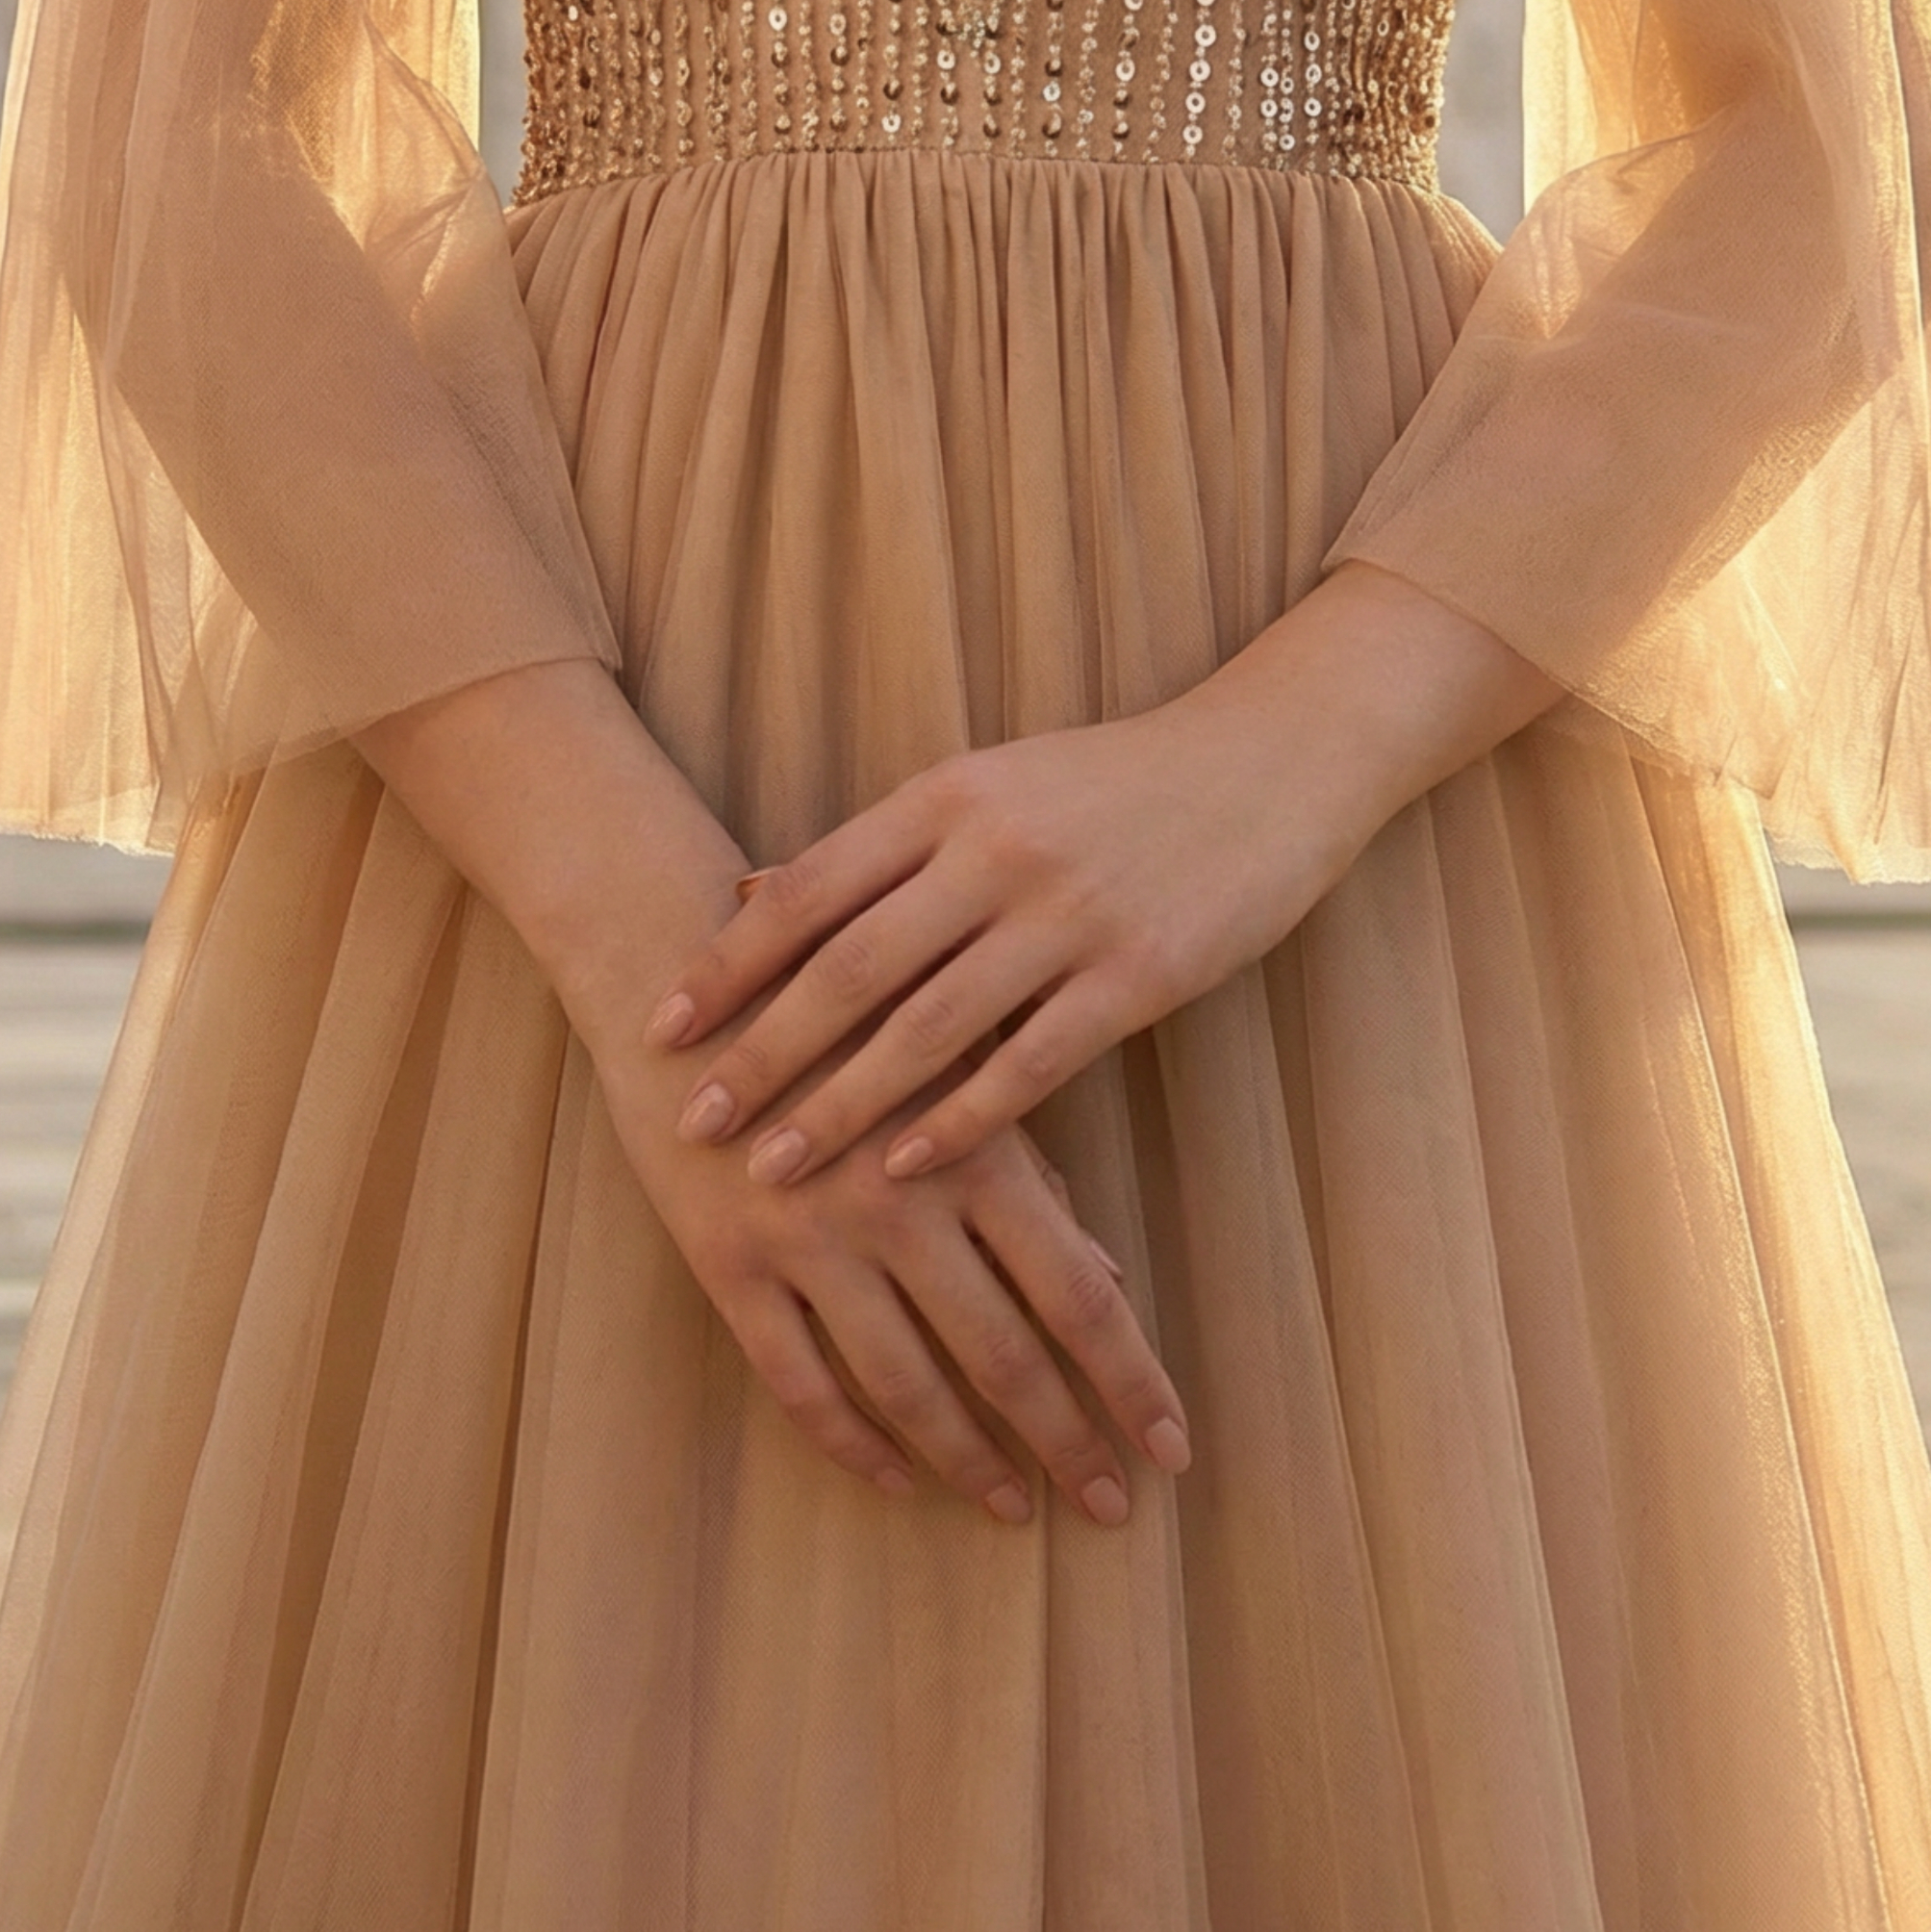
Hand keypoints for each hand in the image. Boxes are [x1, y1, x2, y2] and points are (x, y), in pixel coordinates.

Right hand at [600, 1058, 1188, 1527]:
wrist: (680, 970)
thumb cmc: (843, 1009)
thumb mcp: (951, 1065)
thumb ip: (1028, 1171)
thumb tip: (1105, 1279)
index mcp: (969, 1150)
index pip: (1078, 1296)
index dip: (1130, 1382)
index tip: (1172, 1452)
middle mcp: (895, 1205)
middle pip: (1004, 1357)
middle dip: (1067, 1443)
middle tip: (1111, 1507)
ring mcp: (808, 1241)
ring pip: (905, 1386)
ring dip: (968, 1459)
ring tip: (1013, 1507)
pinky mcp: (730, 1265)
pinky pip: (799, 1383)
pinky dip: (852, 1442)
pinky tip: (895, 1477)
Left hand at [648, 568, 1558, 1186]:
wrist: (1271, 760)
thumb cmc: (1114, 783)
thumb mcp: (990, 784)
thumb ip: (882, 847)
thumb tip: (753, 897)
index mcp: (945, 797)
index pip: (808, 890)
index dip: (726, 967)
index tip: (659, 1030)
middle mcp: (993, 852)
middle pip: (847, 970)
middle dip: (760, 1055)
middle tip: (692, 1123)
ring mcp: (1066, 915)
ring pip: (926, 1029)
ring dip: (840, 1106)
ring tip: (775, 1170)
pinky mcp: (1137, 975)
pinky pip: (1028, 1064)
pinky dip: (958, 1123)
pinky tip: (904, 1169)